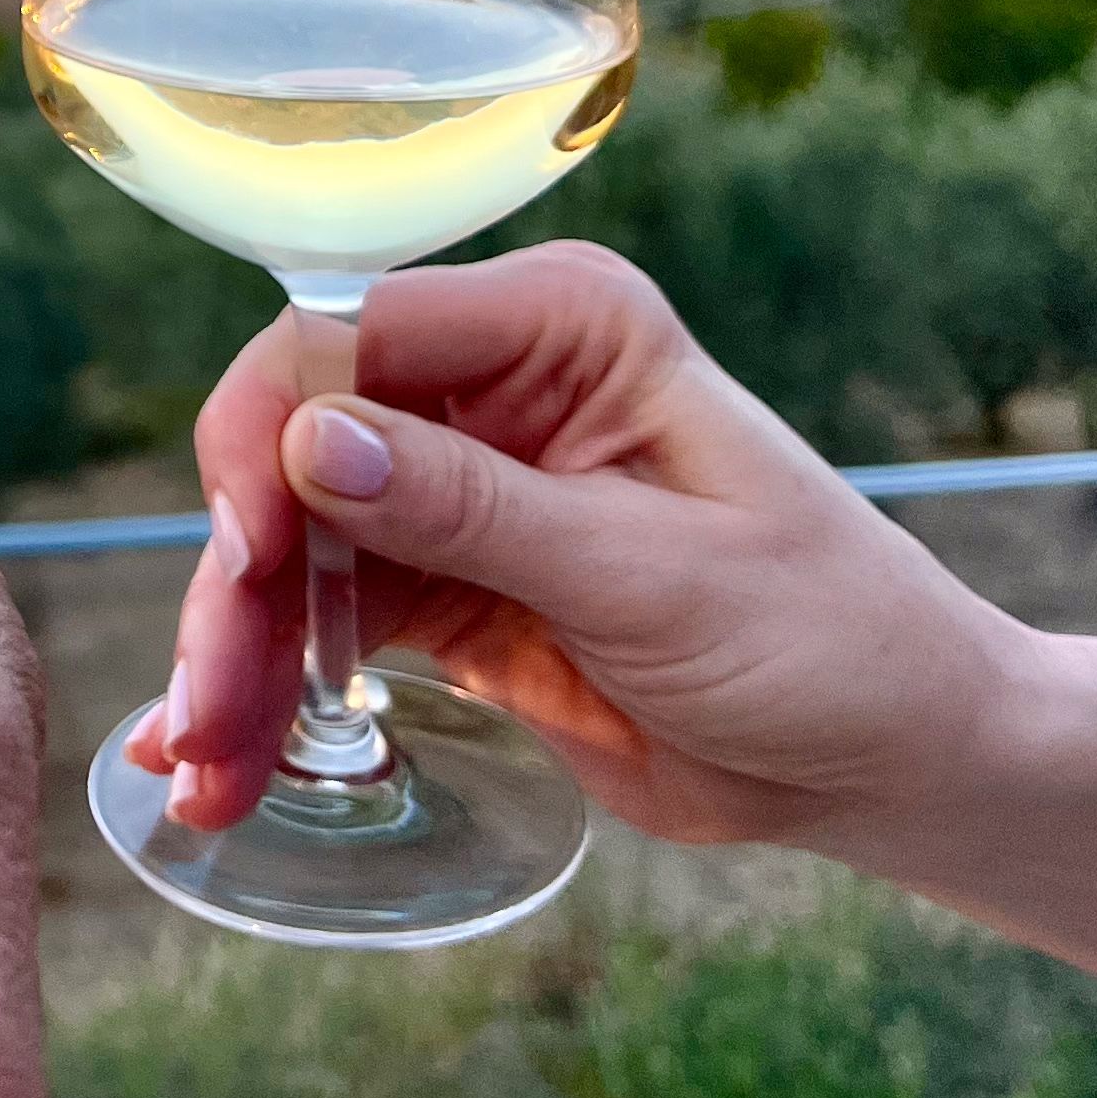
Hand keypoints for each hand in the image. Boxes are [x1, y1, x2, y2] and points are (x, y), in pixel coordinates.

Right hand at [139, 239, 1041, 850]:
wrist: (893, 763)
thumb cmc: (827, 640)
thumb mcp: (651, 577)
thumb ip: (474, 507)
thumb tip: (308, 438)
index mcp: (562, 325)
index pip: (352, 333)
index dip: (272, 432)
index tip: (247, 555)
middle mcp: (488, 381)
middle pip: (291, 445)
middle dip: (238, 580)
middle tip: (204, 713)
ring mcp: (453, 483)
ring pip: (286, 546)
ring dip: (232, 656)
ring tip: (203, 772)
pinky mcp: (438, 582)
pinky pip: (314, 621)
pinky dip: (263, 689)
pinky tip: (213, 763)